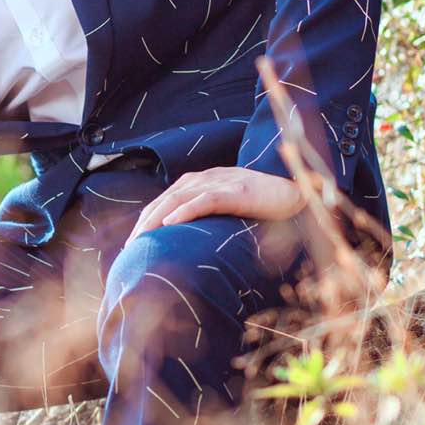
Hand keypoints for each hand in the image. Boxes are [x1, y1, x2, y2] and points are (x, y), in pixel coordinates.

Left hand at [126, 166, 306, 244]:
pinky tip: (171, 224)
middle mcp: (204, 178)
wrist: (295, 194)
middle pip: (164, 199)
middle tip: (130, 246)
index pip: (164, 201)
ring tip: (141, 238)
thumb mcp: (227, 208)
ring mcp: (219, 183)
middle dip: (144, 222)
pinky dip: (185, 210)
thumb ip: (206, 215)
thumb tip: (186, 241)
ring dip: (156, 218)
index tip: (132, 243)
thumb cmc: (261, 205)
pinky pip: (204, 200)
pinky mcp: (235, 191)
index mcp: (199, 182)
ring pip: (178, 198)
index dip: (146, 220)